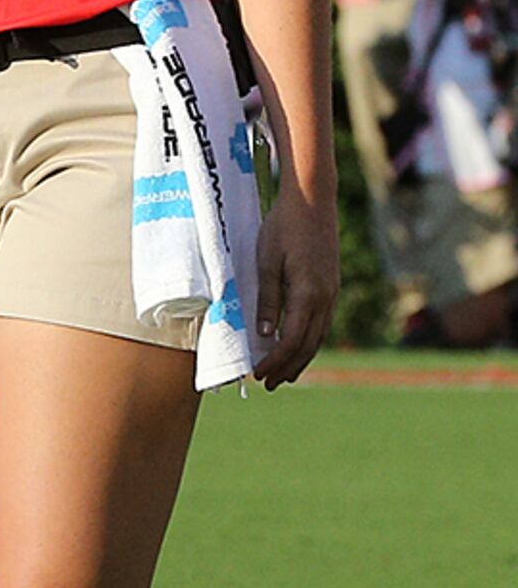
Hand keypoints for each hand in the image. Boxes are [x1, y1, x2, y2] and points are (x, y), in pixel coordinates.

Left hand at [248, 182, 336, 385]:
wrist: (313, 202)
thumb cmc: (283, 228)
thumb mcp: (266, 261)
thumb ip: (267, 299)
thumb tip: (265, 334)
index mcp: (308, 293)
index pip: (291, 339)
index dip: (275, 361)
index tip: (257, 374)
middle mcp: (325, 298)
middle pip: (308, 344)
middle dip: (288, 367)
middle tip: (267, 384)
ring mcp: (331, 293)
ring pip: (318, 336)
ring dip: (300, 358)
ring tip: (284, 376)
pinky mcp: (330, 287)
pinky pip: (321, 323)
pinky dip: (309, 341)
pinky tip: (298, 347)